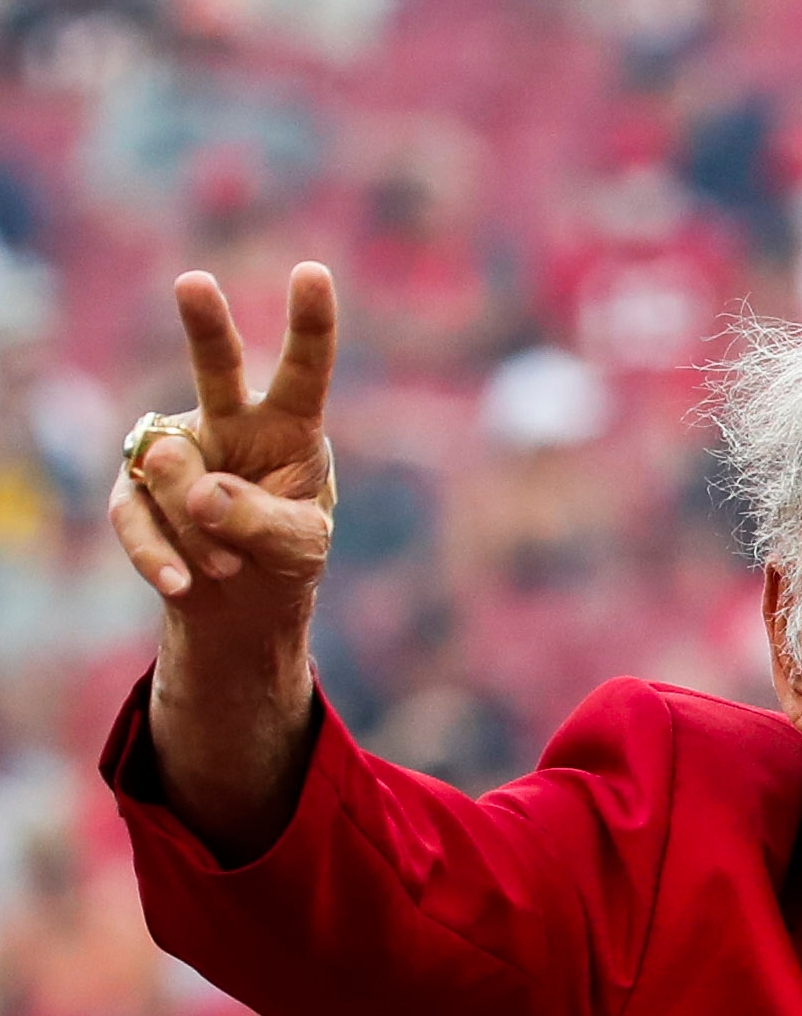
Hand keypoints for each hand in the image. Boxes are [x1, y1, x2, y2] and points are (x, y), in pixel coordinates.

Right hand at [114, 266, 338, 615]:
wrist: (238, 600)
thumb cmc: (283, 558)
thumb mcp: (297, 548)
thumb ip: (262, 521)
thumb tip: (201, 493)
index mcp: (288, 428)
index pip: (304, 373)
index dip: (310, 326)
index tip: (311, 272)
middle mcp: (229, 423)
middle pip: (216, 369)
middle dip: (205, 326)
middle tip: (194, 282)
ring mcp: (176, 449)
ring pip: (176, 470)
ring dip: (202, 533)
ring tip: (227, 564)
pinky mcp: (134, 486)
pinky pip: (137, 515)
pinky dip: (161, 555)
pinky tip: (182, 582)